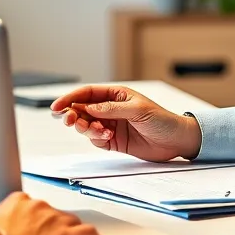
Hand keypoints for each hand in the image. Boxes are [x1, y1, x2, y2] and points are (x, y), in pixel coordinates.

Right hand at [50, 84, 201, 161]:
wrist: (177, 141)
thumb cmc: (162, 119)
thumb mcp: (137, 110)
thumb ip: (111, 109)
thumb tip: (88, 108)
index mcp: (116, 94)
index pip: (86, 93)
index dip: (70, 98)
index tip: (57, 106)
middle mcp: (110, 109)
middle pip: (82, 109)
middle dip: (72, 115)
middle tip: (69, 121)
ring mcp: (111, 124)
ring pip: (86, 125)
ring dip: (86, 128)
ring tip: (98, 130)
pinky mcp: (114, 140)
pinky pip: (96, 139)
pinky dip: (96, 138)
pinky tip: (106, 137)